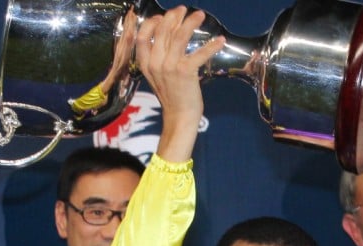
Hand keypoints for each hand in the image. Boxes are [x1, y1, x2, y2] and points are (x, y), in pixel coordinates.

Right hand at [136, 6, 223, 162]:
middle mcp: (156, 64)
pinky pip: (199, 54)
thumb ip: (159, 57)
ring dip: (190, 23)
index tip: (161, 16)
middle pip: (163, 31)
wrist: (179, 117)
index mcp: (146, 64)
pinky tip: (220, 41)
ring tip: (200, 15)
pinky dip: (211, 46)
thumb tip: (168, 35)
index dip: (151, 23)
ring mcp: (169, 68)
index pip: (142, 37)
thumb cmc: (172, 95)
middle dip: (174, 16)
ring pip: (179, 36)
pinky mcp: (185, 73)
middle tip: (184, 9)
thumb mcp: (158, 75)